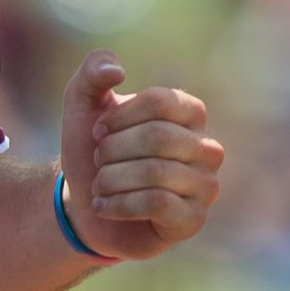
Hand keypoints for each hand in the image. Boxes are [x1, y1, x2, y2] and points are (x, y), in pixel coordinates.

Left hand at [59, 51, 224, 262]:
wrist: (84, 205)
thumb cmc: (92, 150)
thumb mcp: (82, 104)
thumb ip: (93, 72)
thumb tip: (117, 70)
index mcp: (190, 113)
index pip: (159, 102)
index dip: (119, 116)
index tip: (97, 130)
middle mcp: (207, 148)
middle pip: (158, 137)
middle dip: (112, 150)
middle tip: (97, 161)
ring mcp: (205, 185)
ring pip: (155, 172)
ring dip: (111, 179)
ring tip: (99, 185)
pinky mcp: (193, 220)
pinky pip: (157, 203)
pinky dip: (118, 204)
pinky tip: (103, 207)